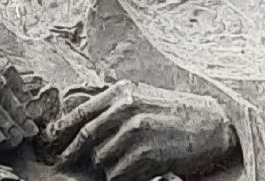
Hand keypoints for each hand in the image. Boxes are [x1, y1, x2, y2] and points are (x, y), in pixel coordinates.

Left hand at [45, 80, 237, 179]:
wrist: (214, 125)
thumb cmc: (177, 113)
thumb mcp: (143, 97)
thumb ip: (114, 105)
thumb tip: (82, 119)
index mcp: (122, 92)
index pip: (80, 112)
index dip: (61, 130)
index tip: (50, 141)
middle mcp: (126, 108)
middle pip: (85, 138)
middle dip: (72, 153)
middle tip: (63, 163)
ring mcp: (135, 131)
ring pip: (101, 159)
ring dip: (108, 166)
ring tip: (127, 162)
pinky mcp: (146, 154)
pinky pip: (119, 173)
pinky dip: (124, 176)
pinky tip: (139, 170)